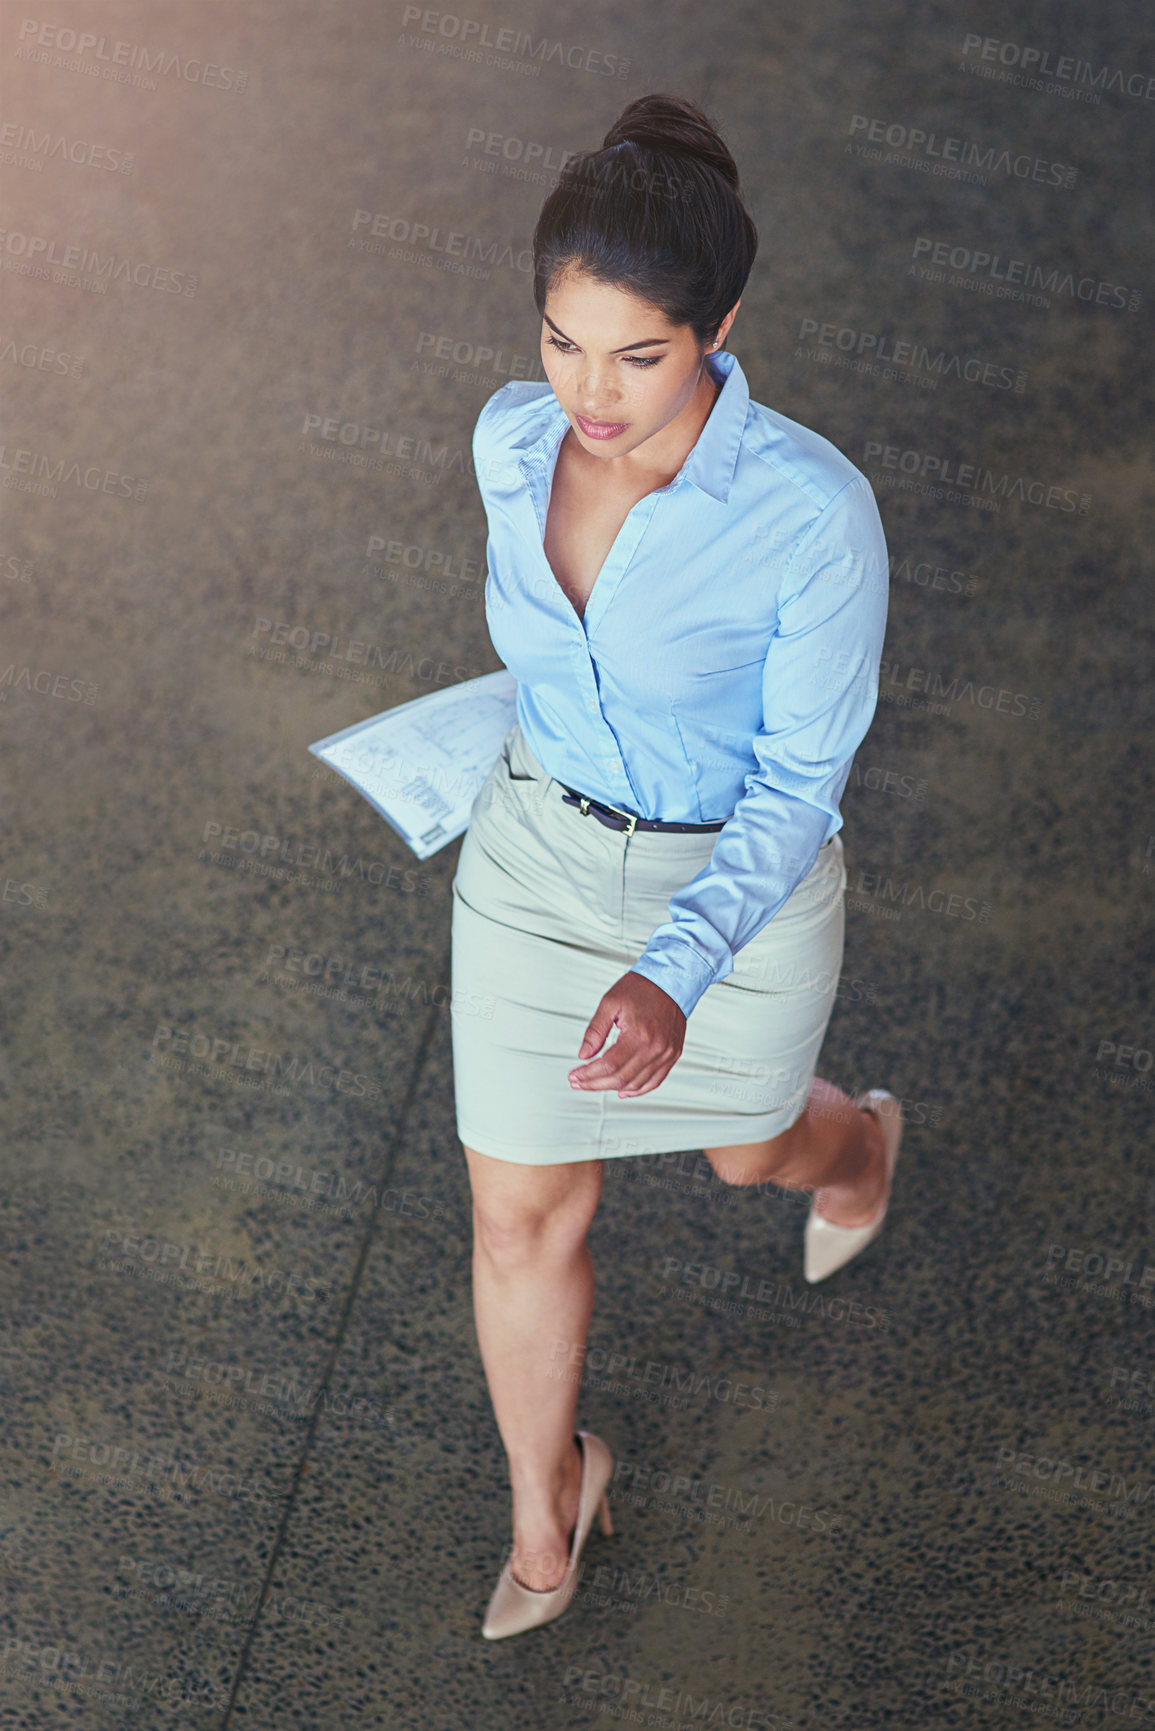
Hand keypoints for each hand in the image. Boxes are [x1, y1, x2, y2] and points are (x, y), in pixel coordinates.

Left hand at [569, 972, 685, 1097]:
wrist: (671, 980)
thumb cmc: (642, 988)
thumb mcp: (610, 1003)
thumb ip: (595, 1031)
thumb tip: (584, 1054)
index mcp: (639, 1034)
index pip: (609, 1065)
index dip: (589, 1075)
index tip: (574, 1076)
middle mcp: (656, 1047)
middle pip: (621, 1078)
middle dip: (595, 1084)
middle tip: (579, 1082)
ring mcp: (667, 1053)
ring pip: (636, 1084)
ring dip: (613, 1088)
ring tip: (595, 1084)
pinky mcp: (673, 1054)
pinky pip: (655, 1081)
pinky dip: (638, 1090)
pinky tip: (623, 1090)